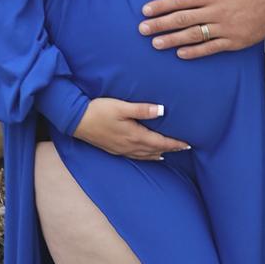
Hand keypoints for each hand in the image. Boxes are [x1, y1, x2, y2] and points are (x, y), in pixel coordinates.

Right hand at [72, 98, 189, 158]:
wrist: (76, 121)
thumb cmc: (98, 110)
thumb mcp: (121, 106)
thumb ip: (142, 109)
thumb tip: (162, 111)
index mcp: (135, 135)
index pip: (161, 142)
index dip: (175, 144)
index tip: (188, 144)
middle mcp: (130, 146)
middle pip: (156, 150)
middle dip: (171, 149)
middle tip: (184, 148)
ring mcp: (122, 149)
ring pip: (147, 155)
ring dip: (160, 153)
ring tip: (171, 152)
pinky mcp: (115, 149)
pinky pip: (137, 156)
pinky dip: (147, 157)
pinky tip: (150, 156)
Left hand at [139, 0, 264, 57]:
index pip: (181, 0)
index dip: (162, 5)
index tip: (145, 11)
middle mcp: (215, 11)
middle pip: (183, 18)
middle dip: (161, 24)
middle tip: (142, 29)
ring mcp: (224, 28)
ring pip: (193, 34)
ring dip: (173, 39)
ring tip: (156, 44)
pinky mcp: (232, 41)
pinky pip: (210, 48)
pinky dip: (195, 51)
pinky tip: (180, 54)